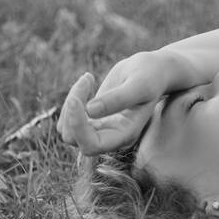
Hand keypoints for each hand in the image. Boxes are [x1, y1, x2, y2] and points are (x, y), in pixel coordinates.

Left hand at [58, 50, 198, 153]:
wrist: (152, 73)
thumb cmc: (150, 77)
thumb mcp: (139, 85)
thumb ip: (118, 99)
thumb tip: (89, 111)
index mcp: (124, 135)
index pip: (92, 145)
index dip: (78, 127)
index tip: (75, 99)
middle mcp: (110, 138)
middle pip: (74, 139)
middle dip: (71, 111)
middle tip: (87, 80)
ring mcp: (99, 131)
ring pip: (66, 130)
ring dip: (70, 103)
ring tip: (88, 78)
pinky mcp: (90, 121)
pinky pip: (67, 118)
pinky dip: (71, 99)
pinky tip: (88, 82)